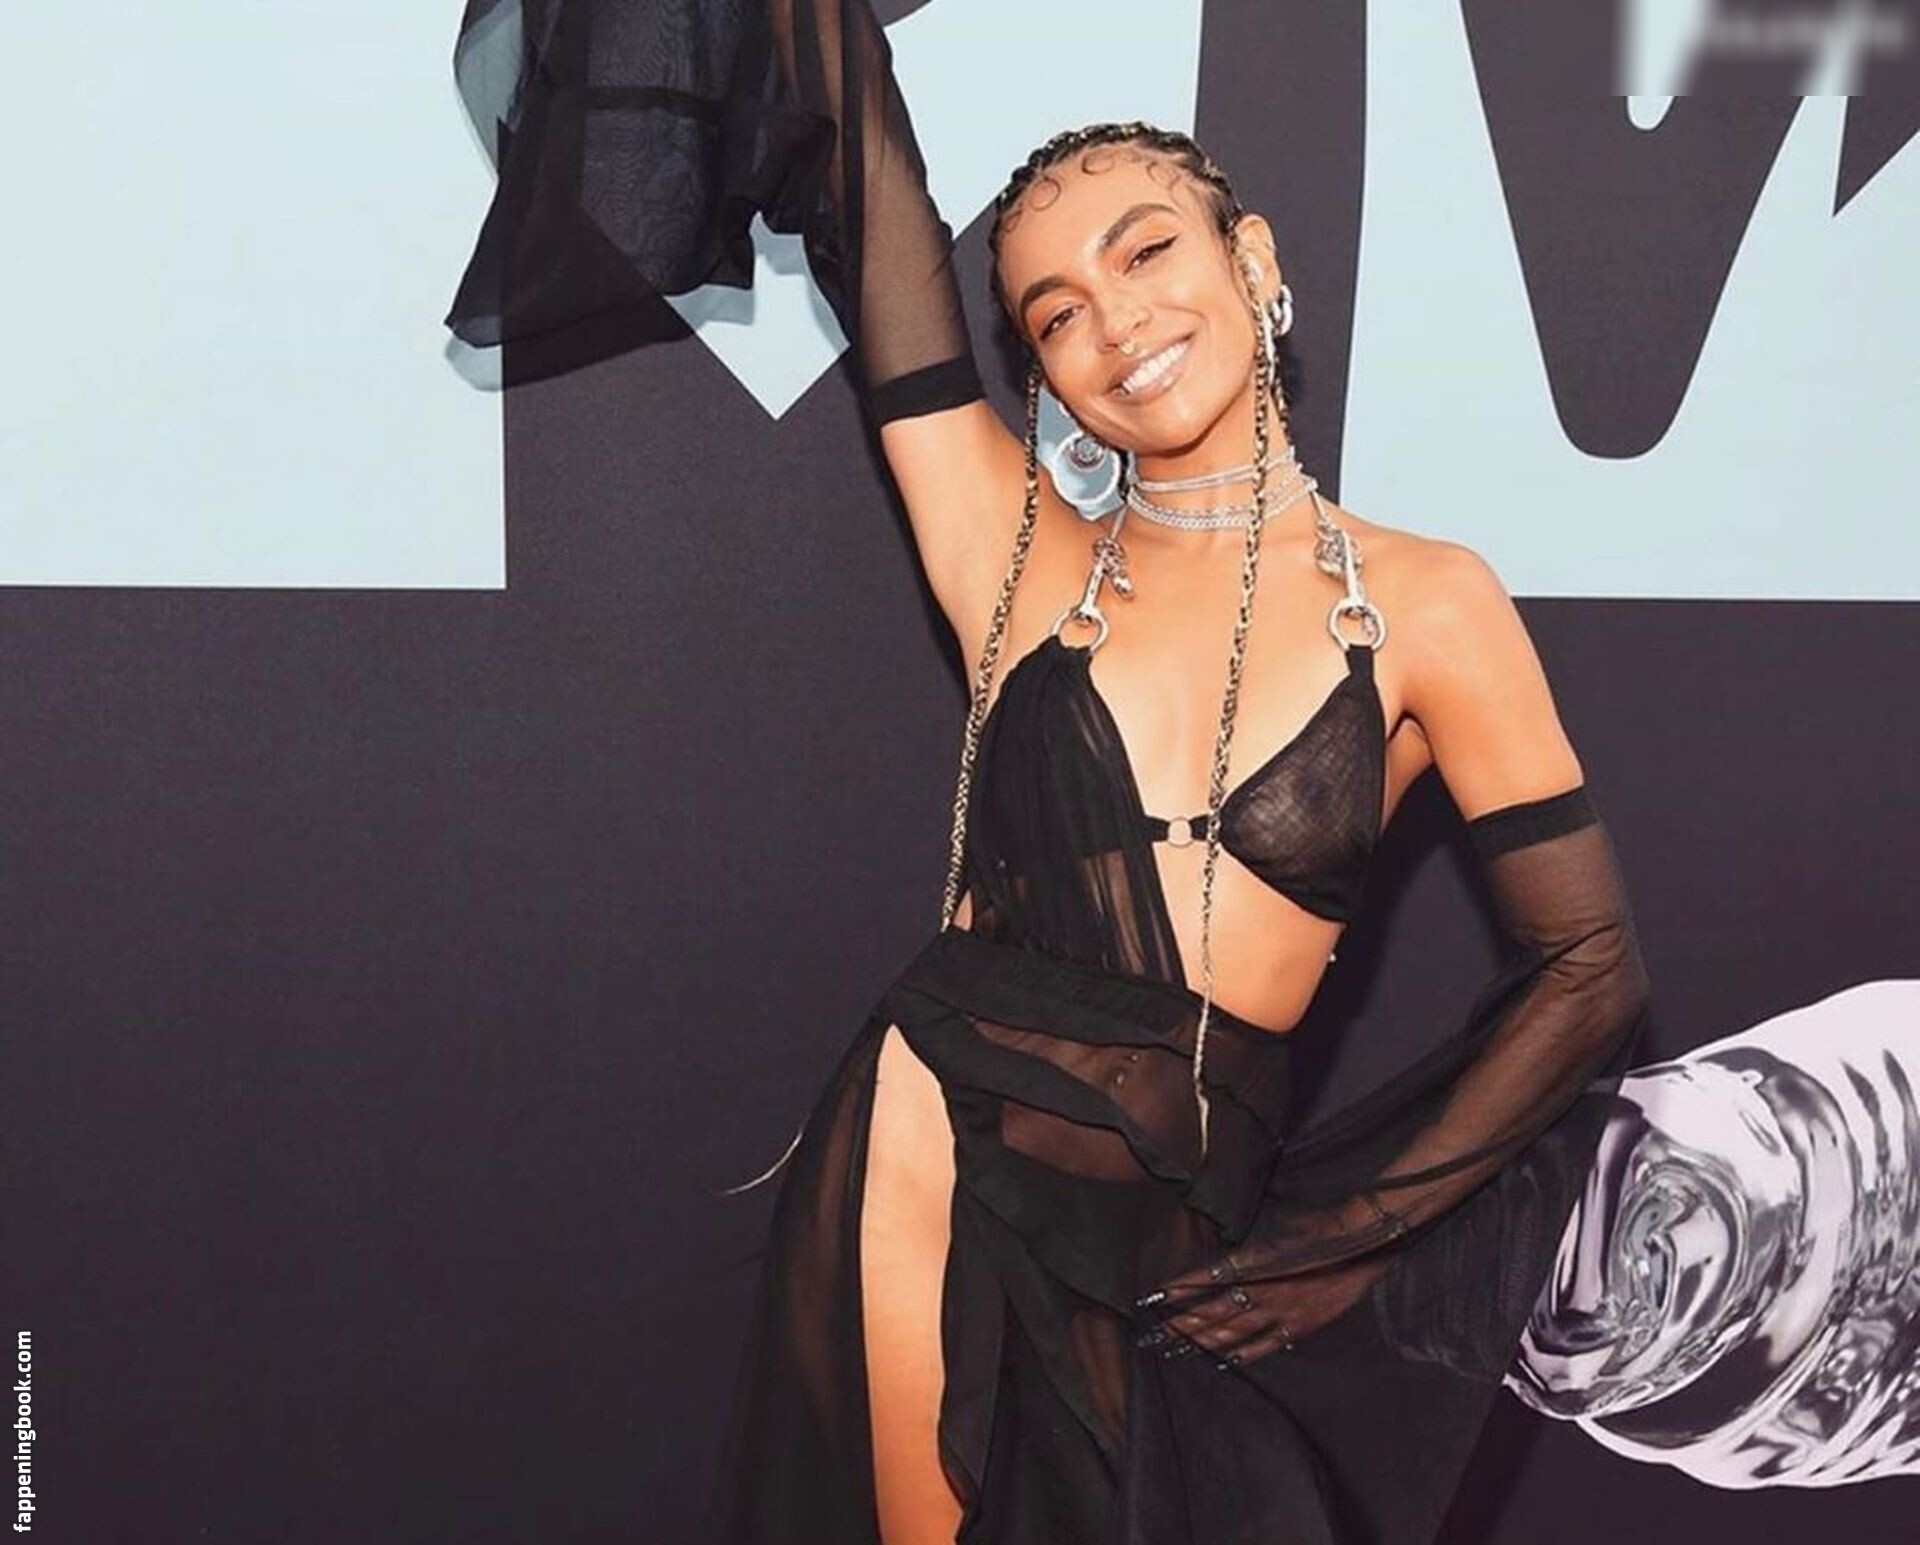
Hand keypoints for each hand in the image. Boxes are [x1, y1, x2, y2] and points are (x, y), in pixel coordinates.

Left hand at [1131, 1245, 1396, 1366]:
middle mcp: (1263, 1290)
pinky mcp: (1299, 1326)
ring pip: (1232, 1332)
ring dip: (1202, 1341)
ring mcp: (1281, 1312)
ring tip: (1176, 1348)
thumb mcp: (1276, 1232)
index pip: (1207, 1279)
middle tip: (1154, 1333)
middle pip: (1213, 1312)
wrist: (1360, 1243)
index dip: (1181, 1288)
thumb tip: (1225, 1260)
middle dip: (1181, 1322)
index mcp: (1255, 1263)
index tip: (1155, 1295)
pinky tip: (1222, 1361)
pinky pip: (1264, 1345)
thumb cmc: (1318, 1228)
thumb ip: (1249, 1252)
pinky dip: (1241, 1354)